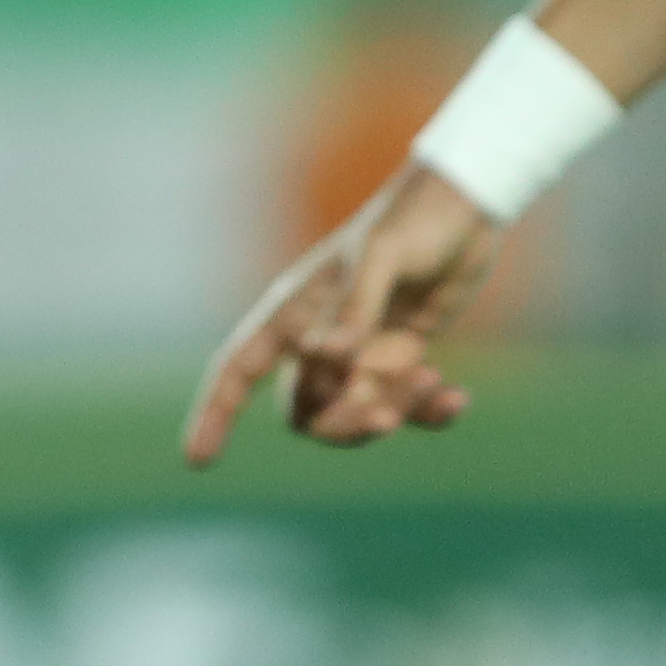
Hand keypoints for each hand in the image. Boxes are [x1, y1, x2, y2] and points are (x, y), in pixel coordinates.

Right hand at [182, 162, 497, 465]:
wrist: (468, 205)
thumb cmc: (414, 218)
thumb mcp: (382, 254)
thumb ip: (354, 307)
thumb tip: (325, 356)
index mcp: (295, 309)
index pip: (239, 367)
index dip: (214, 413)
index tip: (197, 460)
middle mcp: (320, 336)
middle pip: (306, 409)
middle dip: (343, 422)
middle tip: (388, 414)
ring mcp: (361, 350)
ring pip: (355, 413)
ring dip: (391, 412)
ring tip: (433, 382)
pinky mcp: (402, 356)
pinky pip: (404, 405)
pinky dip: (428, 413)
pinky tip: (456, 401)